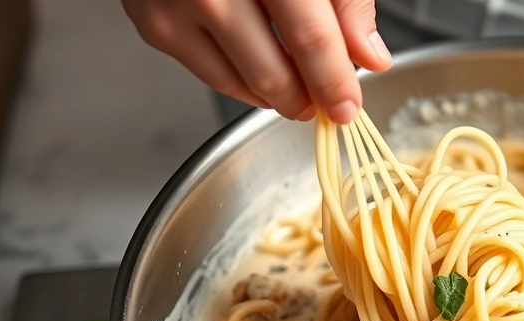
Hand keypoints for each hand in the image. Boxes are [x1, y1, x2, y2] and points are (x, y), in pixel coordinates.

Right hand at [122, 0, 391, 123]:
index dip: (334, 82)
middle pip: (273, 73)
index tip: (348, 107)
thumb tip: (369, 57)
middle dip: (307, 99)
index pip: (310, 39)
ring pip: (242, 85)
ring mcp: (177, 6)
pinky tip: (263, 64)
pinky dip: (245, 83)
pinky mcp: (154, 25)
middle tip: (325, 98)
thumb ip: (347, 1)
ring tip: (299, 83)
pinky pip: (212, 76)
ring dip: (279, 96)